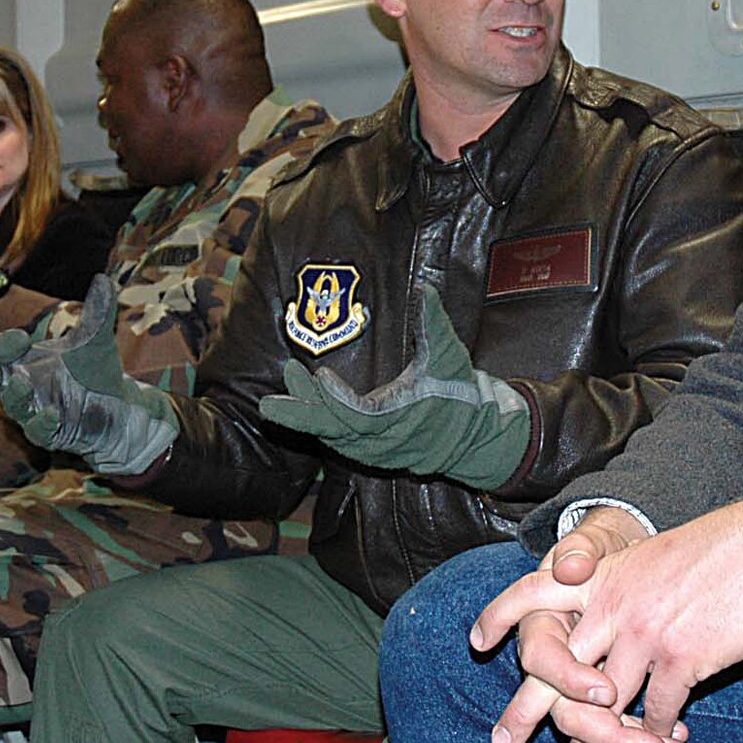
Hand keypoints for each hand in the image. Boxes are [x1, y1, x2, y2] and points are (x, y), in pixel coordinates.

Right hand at [0, 274, 176, 475]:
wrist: (118, 406)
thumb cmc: (95, 372)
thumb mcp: (96, 339)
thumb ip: (96, 311)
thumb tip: (103, 280)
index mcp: (26, 361)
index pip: (1, 351)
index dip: (4, 344)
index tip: (21, 336)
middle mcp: (24, 384)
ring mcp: (36, 409)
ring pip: (14, 404)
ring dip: (14, 395)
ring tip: (21, 383)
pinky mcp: (52, 432)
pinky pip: (38, 430)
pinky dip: (42, 422)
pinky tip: (51, 412)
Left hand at [257, 286, 527, 488]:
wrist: (474, 436)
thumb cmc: (459, 393)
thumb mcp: (449, 355)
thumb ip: (433, 323)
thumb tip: (425, 289)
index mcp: (399, 418)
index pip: (360, 415)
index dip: (337, 399)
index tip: (319, 375)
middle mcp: (381, 441)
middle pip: (332, 432)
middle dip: (299, 416)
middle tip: (268, 404)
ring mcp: (373, 451)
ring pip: (330, 436)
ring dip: (303, 415)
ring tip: (282, 388)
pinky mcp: (369, 453)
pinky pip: (336, 441)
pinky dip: (317, 425)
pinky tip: (298, 403)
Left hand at [474, 495, 742, 742]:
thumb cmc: (707, 555)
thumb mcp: (643, 560)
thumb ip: (609, 592)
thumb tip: (584, 631)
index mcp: (598, 577)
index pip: (532, 591)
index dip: (501, 614)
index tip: (477, 641)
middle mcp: (610, 605)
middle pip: (553, 666)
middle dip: (525, 711)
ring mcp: (643, 633)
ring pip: (603, 703)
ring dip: (596, 739)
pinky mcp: (680, 659)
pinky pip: (656, 713)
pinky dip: (656, 736)